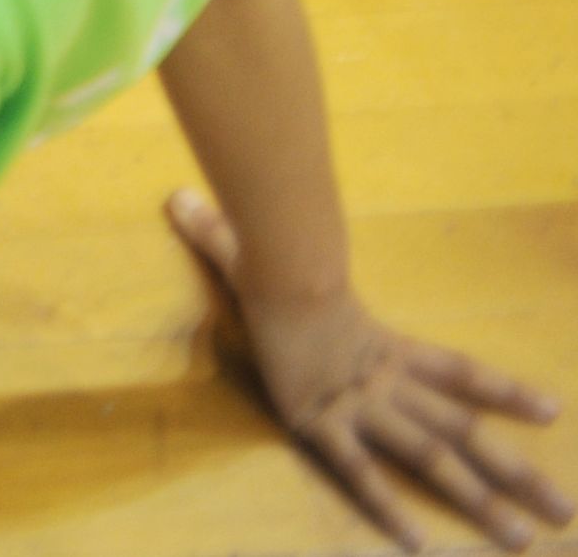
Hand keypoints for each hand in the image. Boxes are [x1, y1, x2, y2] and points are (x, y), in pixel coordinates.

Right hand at [172, 188, 566, 546]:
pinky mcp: (324, 425)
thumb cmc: (273, 258)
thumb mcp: (264, 251)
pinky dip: (389, 507)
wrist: (275, 273)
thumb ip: (230, 233)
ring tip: (521, 540)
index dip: (505, 391)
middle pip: (464, 431)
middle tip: (564, 512)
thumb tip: (181, 198)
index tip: (554, 411)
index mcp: (386, 345)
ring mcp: (361, 406)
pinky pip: (361, 472)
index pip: (460, 371)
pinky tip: (417, 542)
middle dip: (517, 472)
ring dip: (480, 499)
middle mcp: (387, 382)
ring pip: (433, 458)